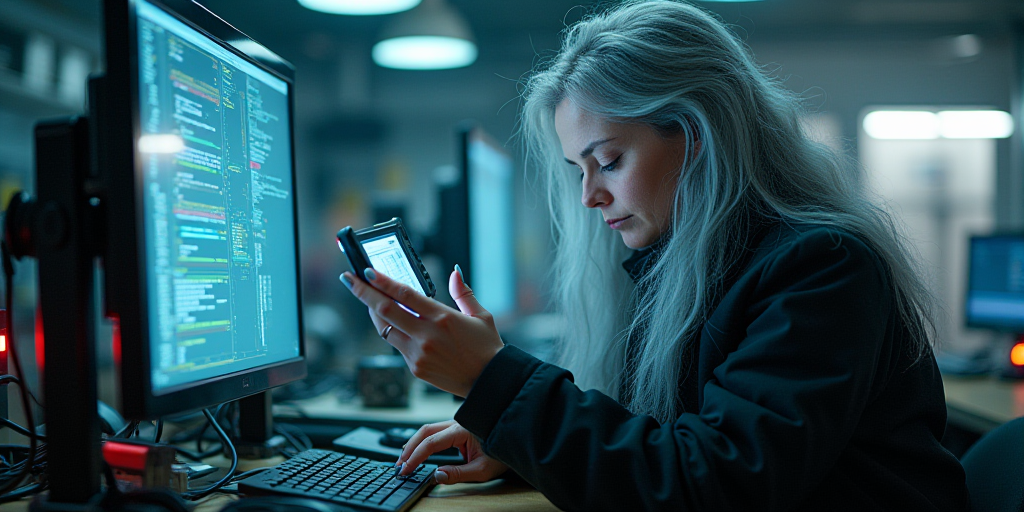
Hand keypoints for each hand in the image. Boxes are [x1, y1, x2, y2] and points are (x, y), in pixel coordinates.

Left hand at [340, 265, 503, 396]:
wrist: (488, 382)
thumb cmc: (487, 348)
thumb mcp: (481, 315)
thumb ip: (463, 293)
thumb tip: (454, 272)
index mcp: (442, 317)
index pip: (404, 294)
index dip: (382, 281)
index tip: (367, 271)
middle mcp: (426, 335)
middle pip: (384, 310)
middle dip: (363, 292)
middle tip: (348, 279)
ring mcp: (418, 353)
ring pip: (385, 329)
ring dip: (373, 312)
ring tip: (367, 298)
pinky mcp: (415, 368)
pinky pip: (396, 346)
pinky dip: (392, 331)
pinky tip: (392, 322)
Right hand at [396, 420, 507, 483]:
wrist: (515, 440)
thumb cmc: (502, 453)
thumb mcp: (482, 470)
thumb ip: (458, 474)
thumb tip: (436, 476)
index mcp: (462, 430)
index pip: (431, 442)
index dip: (415, 456)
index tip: (406, 469)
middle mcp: (457, 423)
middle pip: (425, 431)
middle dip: (409, 448)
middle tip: (400, 465)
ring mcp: (456, 424)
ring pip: (428, 430)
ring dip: (414, 444)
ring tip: (404, 461)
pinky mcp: (457, 429)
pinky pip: (435, 432)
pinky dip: (422, 442)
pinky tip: (416, 452)